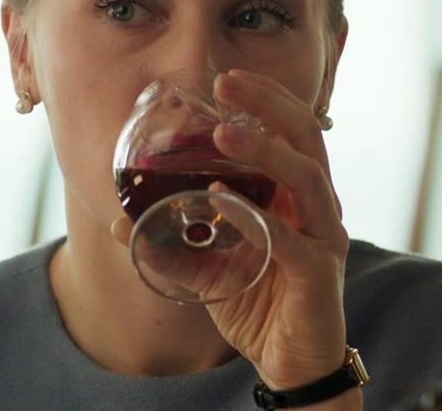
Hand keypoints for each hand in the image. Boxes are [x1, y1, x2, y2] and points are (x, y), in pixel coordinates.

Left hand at [175, 68, 349, 394]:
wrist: (290, 362)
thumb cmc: (258, 301)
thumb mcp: (208, 265)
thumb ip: (170, 240)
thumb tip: (117, 219)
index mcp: (297, 194)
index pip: (293, 130)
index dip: (266, 99)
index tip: (225, 78)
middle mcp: (318, 207)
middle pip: (306, 138)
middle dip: (269, 105)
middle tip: (226, 84)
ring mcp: (324, 239)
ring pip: (307, 179)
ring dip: (266, 151)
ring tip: (226, 133)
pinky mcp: (317, 277)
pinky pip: (292, 241)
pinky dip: (258, 220)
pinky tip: (224, 204)